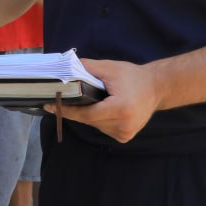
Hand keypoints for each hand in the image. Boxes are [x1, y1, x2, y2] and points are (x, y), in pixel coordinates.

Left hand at [44, 58, 160, 142]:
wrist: (156, 87)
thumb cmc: (133, 76)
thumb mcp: (109, 68)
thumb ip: (87, 68)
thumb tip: (65, 68)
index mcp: (120, 109)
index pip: (86, 114)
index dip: (67, 110)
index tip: (49, 106)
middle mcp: (123, 125)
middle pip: (89, 120)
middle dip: (77, 109)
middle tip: (65, 98)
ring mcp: (125, 133)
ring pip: (95, 125)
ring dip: (89, 114)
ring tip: (93, 100)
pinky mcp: (124, 137)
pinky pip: (102, 128)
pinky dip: (98, 119)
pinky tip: (103, 108)